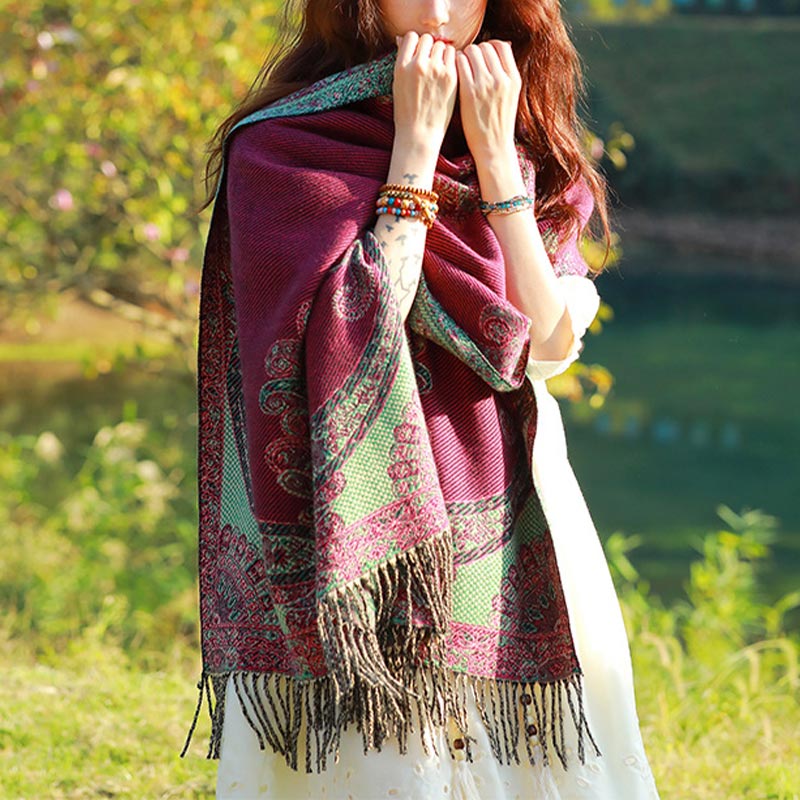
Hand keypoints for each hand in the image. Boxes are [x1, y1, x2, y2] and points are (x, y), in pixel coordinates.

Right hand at [393, 32, 457, 150]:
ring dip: (441, 53)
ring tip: (440, 69)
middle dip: (429, 48)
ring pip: (441, 46)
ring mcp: (435, 70)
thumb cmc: (407, 112)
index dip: (416, 44)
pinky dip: (452, 60)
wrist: (420, 134)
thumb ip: (403, 62)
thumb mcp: (397, 84)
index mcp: (401, 66)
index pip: (411, 37)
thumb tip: (404, 40)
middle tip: (431, 63)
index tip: (419, 54)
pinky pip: (454, 55)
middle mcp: (418, 65)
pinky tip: (448, 72)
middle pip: (427, 39)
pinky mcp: (450, 77)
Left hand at [456, 41, 521, 162]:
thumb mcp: (510, 95)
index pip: (501, 46)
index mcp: (514, 78)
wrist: (493, 146)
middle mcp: (501, 79)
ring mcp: (485, 85)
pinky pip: (460, 64)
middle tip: (468, 63)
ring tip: (461, 68)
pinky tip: (454, 73)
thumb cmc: (498, 122)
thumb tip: (502, 48)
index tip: (482, 56)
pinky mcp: (469, 92)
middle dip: (475, 51)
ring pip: (472, 51)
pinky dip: (456, 63)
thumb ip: (506, 74)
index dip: (489, 47)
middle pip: (485, 46)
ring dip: (464, 55)